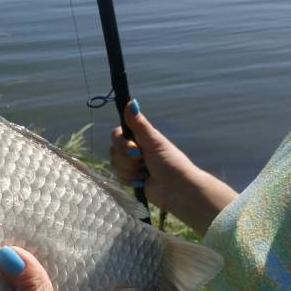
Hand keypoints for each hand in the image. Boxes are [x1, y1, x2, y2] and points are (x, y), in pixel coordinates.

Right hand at [109, 100, 237, 234]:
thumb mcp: (153, 141)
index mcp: (140, 137)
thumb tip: (131, 102)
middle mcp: (134, 149)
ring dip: (131, 170)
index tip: (134, 148)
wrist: (176, 189)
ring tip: (146, 173)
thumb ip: (138, 124)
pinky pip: (119, 177)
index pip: (116, 135)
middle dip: (127, 159)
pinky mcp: (131, 178)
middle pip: (114, 150)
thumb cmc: (169, 162)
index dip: (121, 143)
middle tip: (144, 162)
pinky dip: (131, 179)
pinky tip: (144, 181)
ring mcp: (132, 164)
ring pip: (115, 164)